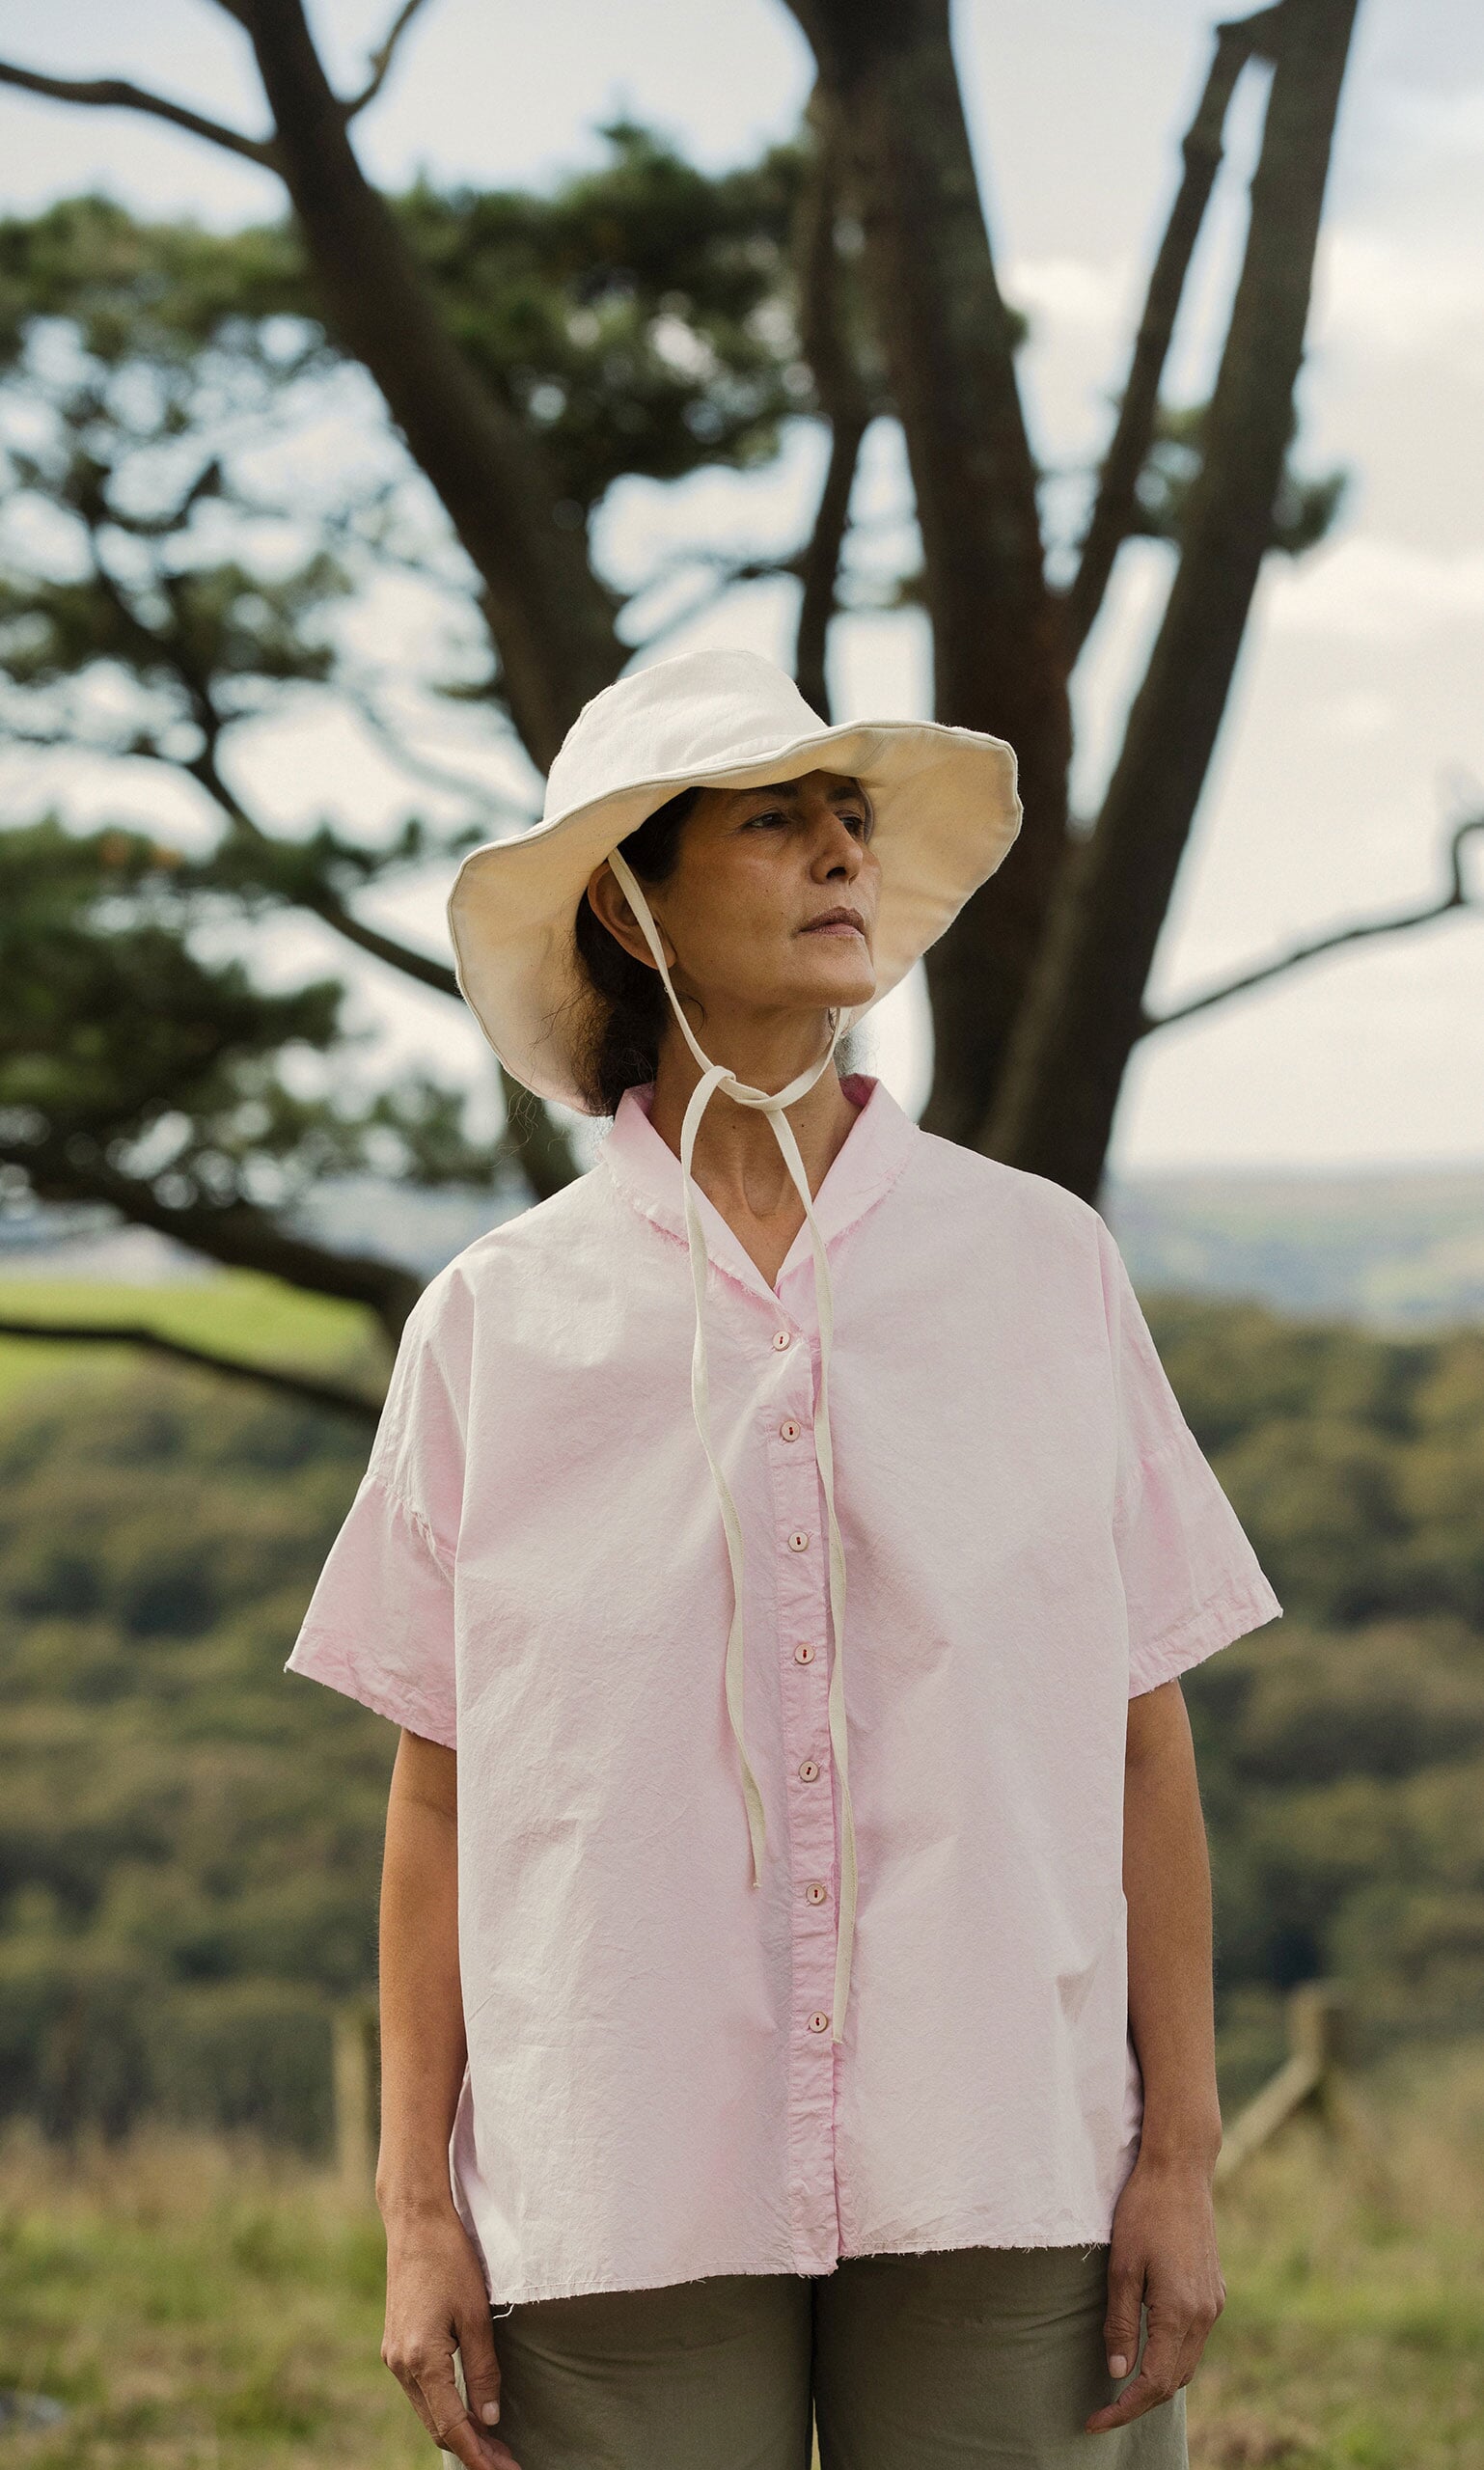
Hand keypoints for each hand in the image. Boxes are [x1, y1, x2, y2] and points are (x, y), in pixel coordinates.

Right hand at [382, 2205, 523, 2468]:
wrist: (415, 2223)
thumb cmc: (450, 2261)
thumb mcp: (476, 2315)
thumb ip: (483, 2370)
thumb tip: (490, 2419)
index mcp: (420, 2360)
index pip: (451, 2426)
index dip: (478, 2455)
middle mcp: (400, 2365)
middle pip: (437, 2426)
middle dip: (473, 2449)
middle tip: (507, 2464)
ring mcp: (393, 2357)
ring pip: (429, 2411)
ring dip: (459, 2431)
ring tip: (495, 2446)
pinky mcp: (396, 2345)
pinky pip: (422, 2391)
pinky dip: (445, 2408)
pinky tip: (467, 2411)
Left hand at [1084, 2152, 1225, 2434]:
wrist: (1180, 2171)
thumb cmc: (1144, 2212)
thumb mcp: (1121, 2267)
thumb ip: (1120, 2322)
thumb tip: (1117, 2373)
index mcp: (1180, 2313)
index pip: (1154, 2383)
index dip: (1124, 2409)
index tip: (1095, 2422)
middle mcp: (1204, 2315)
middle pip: (1174, 2381)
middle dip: (1139, 2402)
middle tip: (1103, 2412)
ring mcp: (1213, 2303)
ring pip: (1187, 2363)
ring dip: (1157, 2381)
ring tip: (1121, 2389)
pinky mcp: (1214, 2291)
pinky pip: (1194, 2340)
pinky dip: (1171, 2356)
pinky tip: (1148, 2350)